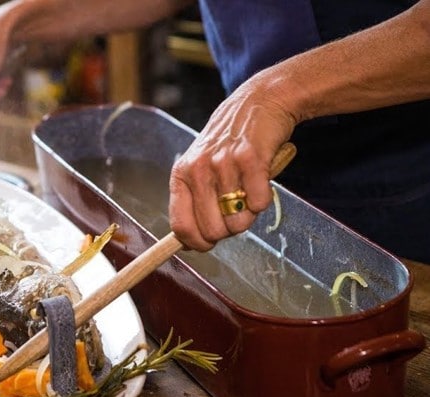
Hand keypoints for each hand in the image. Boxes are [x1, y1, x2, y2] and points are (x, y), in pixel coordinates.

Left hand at [168, 74, 297, 251]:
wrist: (258, 103)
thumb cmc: (228, 143)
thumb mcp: (199, 167)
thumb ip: (193, 201)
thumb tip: (190, 243)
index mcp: (181, 175)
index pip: (180, 227)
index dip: (197, 243)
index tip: (208, 244)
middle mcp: (198, 170)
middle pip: (212, 231)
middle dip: (227, 230)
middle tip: (235, 210)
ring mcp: (223, 164)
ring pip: (238, 222)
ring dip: (248, 214)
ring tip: (248, 191)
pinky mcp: (251, 159)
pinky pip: (260, 204)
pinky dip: (264, 199)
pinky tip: (261, 181)